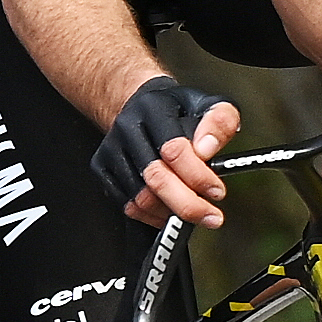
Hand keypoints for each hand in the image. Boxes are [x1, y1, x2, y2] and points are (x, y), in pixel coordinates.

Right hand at [92, 76, 236, 225]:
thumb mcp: (208, 104)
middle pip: (155, 178)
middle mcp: (128, 129)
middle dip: (187, 205)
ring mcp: (111, 150)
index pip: (174, 150)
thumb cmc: (176, 108)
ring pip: (140, 197)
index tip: (217, 191)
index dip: (198, 176)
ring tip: (194, 213)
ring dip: (171, 212)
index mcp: (154, 109)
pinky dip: (152, 216)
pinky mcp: (102, 168)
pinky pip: (127, 205)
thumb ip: (219, 122)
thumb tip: (208, 149)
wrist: (139, 106)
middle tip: (210, 217)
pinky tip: (170, 211)